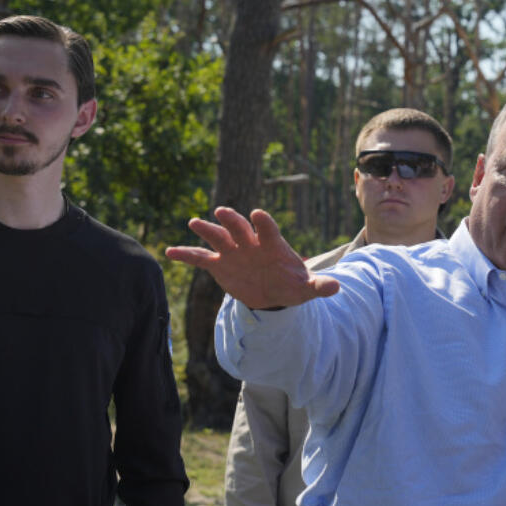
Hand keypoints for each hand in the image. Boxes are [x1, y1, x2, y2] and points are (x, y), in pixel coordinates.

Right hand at [166, 207, 339, 309]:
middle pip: (240, 227)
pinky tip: (169, 252)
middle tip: (222, 212)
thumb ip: (319, 285)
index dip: (264, 222)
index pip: (268, 228)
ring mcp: (233, 252)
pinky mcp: (219, 265)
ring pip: (218, 237)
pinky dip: (186, 255)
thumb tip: (336, 288)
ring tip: (194, 223)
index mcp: (272, 244)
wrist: (274, 292)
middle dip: (232, 220)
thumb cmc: (292, 284)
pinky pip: (200, 258)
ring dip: (207, 230)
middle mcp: (251, 243)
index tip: (258, 214)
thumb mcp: (307, 288)